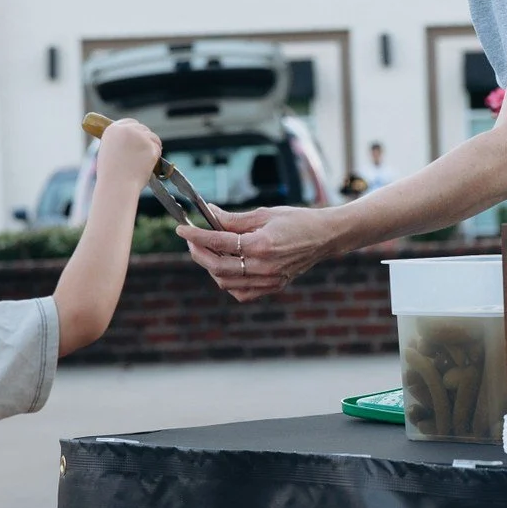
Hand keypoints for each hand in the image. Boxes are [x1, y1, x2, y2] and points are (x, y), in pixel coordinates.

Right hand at [93, 117, 160, 188]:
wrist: (117, 186)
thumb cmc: (112, 176)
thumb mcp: (109, 152)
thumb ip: (120, 143)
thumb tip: (134, 142)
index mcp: (113, 129)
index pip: (130, 122)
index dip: (136, 131)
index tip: (139, 138)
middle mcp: (126, 129)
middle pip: (143, 128)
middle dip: (146, 139)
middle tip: (145, 154)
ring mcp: (139, 137)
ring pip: (153, 137)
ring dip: (152, 148)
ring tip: (143, 164)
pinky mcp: (150, 146)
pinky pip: (157, 149)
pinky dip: (155, 158)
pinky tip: (146, 167)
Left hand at [181, 203, 345, 300]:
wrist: (325, 237)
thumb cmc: (297, 221)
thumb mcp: (265, 214)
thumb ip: (234, 219)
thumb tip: (210, 214)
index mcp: (262, 244)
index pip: (219, 242)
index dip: (196, 235)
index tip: (182, 230)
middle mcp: (264, 266)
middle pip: (217, 266)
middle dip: (199, 253)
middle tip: (191, 241)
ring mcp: (269, 280)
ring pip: (226, 282)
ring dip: (211, 268)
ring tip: (208, 252)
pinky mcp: (273, 287)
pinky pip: (241, 293)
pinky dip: (228, 283)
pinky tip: (227, 268)